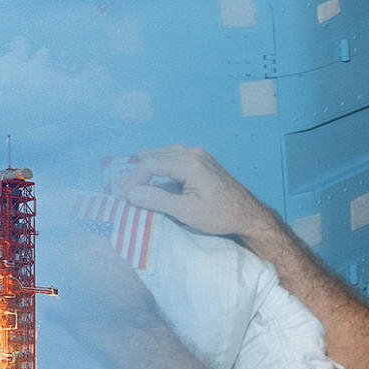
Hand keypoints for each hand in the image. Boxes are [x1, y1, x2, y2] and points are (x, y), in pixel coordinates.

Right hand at [117, 145, 271, 239]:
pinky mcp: (204, 161)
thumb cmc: (219, 215)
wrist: (248, 215)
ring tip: (131, 175)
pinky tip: (154, 168)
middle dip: (137, 172)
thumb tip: (130, 193)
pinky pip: (176, 156)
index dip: (133, 179)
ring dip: (148, 165)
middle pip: (156, 157)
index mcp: (188, 163)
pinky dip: (161, 163)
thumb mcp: (185, 211)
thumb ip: (157, 199)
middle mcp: (193, 153)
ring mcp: (200, 155)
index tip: (122, 194)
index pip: (150, 165)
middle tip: (120, 186)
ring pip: (166, 154)